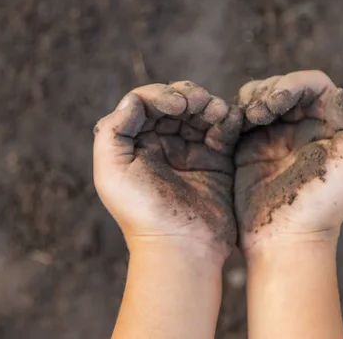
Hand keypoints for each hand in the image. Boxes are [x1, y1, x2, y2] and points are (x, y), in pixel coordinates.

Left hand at [93, 82, 241, 260]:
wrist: (182, 247)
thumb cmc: (143, 212)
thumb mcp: (112, 173)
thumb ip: (113, 131)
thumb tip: (133, 101)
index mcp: (135, 143)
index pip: (146, 103)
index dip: (162, 95)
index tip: (178, 107)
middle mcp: (162, 144)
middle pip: (176, 102)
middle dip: (189, 96)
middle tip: (201, 102)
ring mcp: (191, 151)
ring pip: (200, 112)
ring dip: (210, 104)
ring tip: (218, 112)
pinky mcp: (216, 160)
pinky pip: (223, 130)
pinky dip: (228, 119)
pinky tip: (230, 119)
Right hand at [234, 70, 342, 253]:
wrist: (284, 240)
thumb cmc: (320, 207)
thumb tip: (338, 92)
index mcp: (329, 126)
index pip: (313, 85)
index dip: (293, 84)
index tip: (276, 102)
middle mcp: (303, 127)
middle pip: (284, 86)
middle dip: (268, 91)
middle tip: (258, 113)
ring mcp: (275, 137)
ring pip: (260, 97)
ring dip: (251, 99)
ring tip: (248, 119)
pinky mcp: (250, 148)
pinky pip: (240, 118)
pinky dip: (235, 114)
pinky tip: (235, 126)